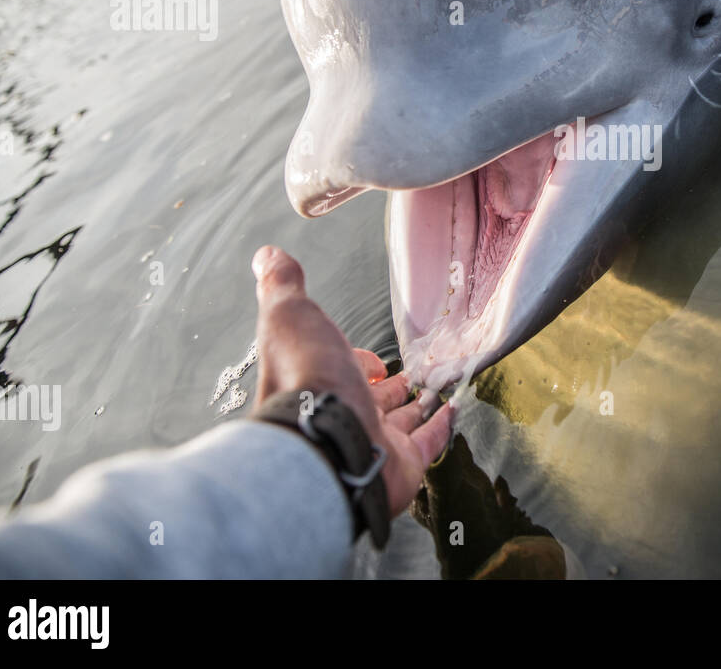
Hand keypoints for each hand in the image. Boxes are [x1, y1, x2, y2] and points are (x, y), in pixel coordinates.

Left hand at [248, 245, 453, 514]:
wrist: (327, 441)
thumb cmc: (306, 376)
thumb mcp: (289, 316)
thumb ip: (281, 287)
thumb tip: (266, 256)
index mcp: (317, 383)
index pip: (343, 370)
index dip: (358, 361)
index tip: (375, 360)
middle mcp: (343, 414)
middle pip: (372, 399)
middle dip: (390, 386)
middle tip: (411, 374)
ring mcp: (373, 441)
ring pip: (400, 420)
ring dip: (418, 403)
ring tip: (438, 386)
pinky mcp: (401, 463)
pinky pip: (427, 442)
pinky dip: (441, 425)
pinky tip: (454, 408)